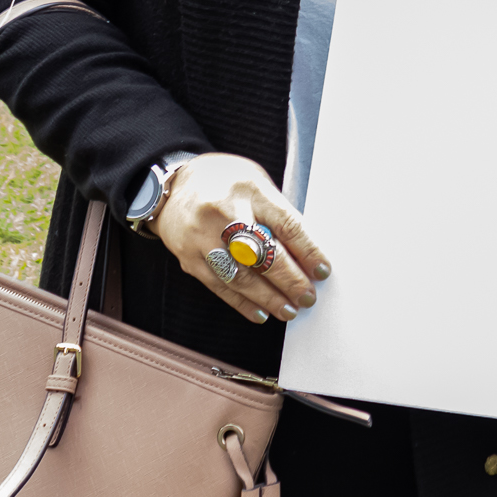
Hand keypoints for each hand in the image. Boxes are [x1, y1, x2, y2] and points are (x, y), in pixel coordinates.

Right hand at [151, 152, 329, 323]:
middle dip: (290, 280)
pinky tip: (261, 313)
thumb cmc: (225, 183)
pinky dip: (242, 303)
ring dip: (268, 298)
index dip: (307, 251)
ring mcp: (203, 237)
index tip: (323, 271)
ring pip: (240, 275)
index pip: (285, 224)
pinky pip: (219, 286)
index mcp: (250, 190)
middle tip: (308, 297)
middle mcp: (224, 213)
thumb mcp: (257, 184)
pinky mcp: (189, 258)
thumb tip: (306, 253)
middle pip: (262, 253)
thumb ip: (278, 213)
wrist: (173, 187)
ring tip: (289, 310)